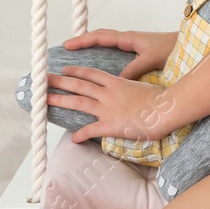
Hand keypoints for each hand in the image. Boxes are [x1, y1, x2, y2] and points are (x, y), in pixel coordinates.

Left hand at [46, 66, 179, 143]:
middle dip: (60, 81)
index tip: (65, 69)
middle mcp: (108, 93)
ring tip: (46, 100)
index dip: (77, 71)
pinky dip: (80, 135)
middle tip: (45, 79)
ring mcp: (107, 109)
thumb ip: (131, 87)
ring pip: (79, 102)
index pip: (91, 74)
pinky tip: (73, 139)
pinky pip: (91, 130)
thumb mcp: (142, 86)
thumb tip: (130, 90)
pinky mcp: (110, 125)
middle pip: (79, 85)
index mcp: (116, 82)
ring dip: (61, 100)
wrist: (164, 110)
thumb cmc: (159, 99)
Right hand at [62, 28, 177, 79]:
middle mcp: (127, 39)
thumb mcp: (151, 59)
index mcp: (128, 38)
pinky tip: (100, 62)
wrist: (185, 45)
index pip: (100, 36)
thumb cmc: (170, 49)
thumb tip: (117, 79)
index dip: (83, 40)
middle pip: (99, 36)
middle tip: (66, 47)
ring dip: (91, 44)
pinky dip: (103, 51)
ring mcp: (131, 43)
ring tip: (76, 53)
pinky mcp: (136, 50)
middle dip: (83, 40)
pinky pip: (114, 48)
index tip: (68, 44)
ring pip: (106, 41)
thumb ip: (135, 68)